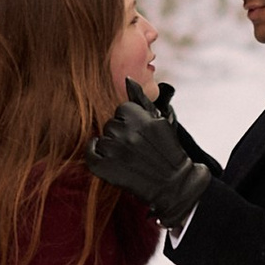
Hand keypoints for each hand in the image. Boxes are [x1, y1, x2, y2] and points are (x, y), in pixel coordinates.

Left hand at [86, 94, 211, 226]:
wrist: (174, 184)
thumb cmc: (168, 152)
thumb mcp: (161, 122)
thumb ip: (143, 101)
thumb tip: (127, 80)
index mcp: (141, 119)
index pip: (123, 109)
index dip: (130, 121)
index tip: (139, 133)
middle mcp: (127, 133)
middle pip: (111, 124)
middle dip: (120, 133)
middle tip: (135, 147)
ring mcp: (115, 151)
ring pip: (102, 138)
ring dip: (111, 145)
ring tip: (127, 156)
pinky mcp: (106, 168)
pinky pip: (90, 153)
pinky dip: (94, 153)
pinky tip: (105, 157)